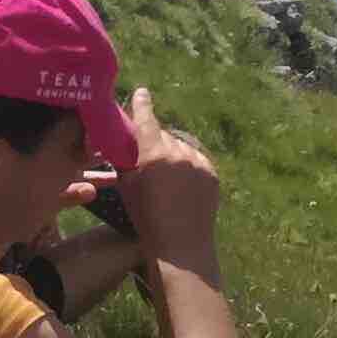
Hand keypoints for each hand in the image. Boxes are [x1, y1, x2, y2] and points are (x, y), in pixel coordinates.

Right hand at [113, 89, 222, 252]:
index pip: (146, 119)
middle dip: (155, 142)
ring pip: (181, 147)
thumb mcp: (127, 187)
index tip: (142, 93)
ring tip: (166, 178)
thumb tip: (123, 141)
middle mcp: (179, 152)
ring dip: (173, 154)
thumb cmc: (146, 218)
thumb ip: (126, 159)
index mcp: (154, 153)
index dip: (142, 104)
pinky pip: (197, 159)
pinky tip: (181, 183)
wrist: (181, 245)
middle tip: (149, 160)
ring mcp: (199, 162)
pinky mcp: (213, 172)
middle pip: (164, 136)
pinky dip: (188, 165)